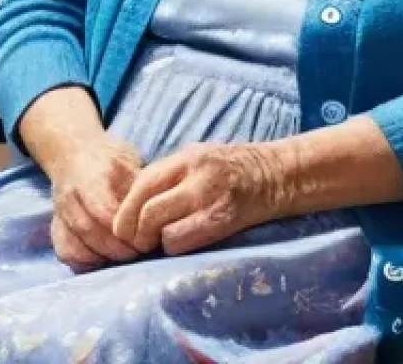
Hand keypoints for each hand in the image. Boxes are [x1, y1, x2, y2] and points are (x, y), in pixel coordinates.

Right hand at [50, 135, 143, 268]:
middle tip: (140, 252)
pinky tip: (104, 260)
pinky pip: (66, 252)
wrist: (73, 151)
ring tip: (125, 256)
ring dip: (103, 258)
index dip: (126, 231)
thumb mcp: (130, 161)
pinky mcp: (55, 226)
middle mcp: (70, 195)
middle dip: (118, 249)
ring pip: (76, 246)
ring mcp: (59, 213)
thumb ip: (139, 187)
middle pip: (90, 231)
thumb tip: (156, 216)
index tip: (145, 238)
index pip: (105, 211)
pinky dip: (86, 263)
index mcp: (91, 175)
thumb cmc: (109, 158)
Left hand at [112, 142, 286, 255]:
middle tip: (137, 241)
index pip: (142, 183)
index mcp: (186, 157)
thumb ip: (169, 174)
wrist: (277, 175)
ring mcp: (209, 197)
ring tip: (158, 242)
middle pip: (145, 207)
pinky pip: (181, 239)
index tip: (124, 225)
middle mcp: (195, 174)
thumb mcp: (198, 158)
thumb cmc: (233, 168)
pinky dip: (173, 245)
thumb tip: (133, 200)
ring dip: (152, 240)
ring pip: (159, 225)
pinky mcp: (221, 220)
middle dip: (133, 230)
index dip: (126, 209)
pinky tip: (181, 242)